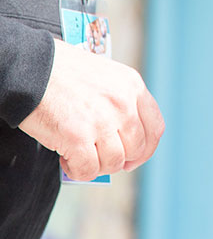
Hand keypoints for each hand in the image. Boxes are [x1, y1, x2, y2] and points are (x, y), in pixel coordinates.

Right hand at [18, 40, 164, 180]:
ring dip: (97, 166)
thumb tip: (122, 139)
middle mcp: (123, 104)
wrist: (32, 67)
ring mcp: (102, 122)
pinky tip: (66, 160)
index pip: (155, 128)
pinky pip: (88, 170)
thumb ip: (120, 101)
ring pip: (114, 162)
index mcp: (133, 87)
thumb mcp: (106, 76)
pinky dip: (78, 171)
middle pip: (137, 149)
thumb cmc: (63, 71)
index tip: (133, 157)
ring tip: (80, 156)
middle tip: (101, 159)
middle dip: (120, 160)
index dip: (146, 149)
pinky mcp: (78, 137)